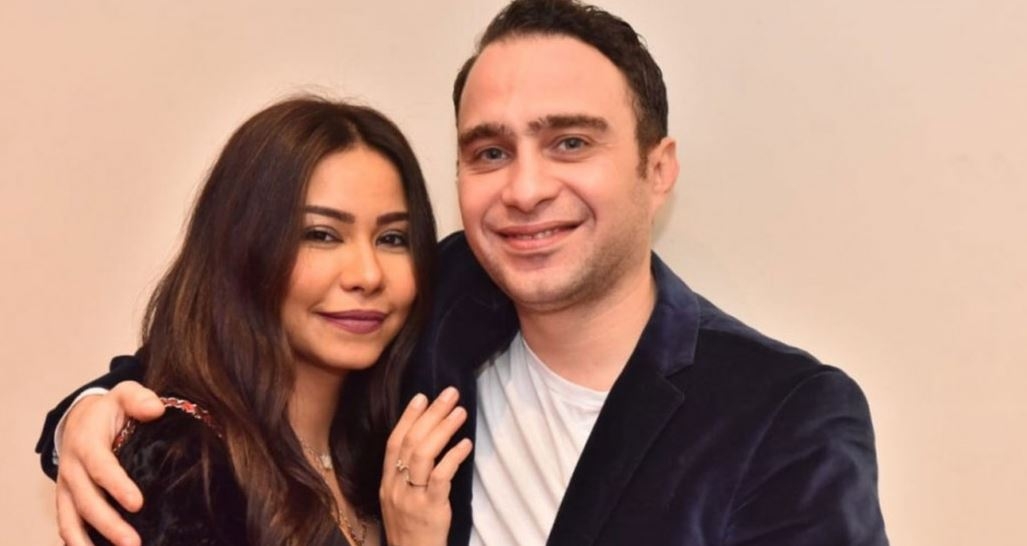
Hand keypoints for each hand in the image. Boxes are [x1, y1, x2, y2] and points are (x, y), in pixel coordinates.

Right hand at [56, 381, 164, 545]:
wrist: (80, 419)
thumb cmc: (110, 410)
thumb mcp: (124, 394)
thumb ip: (139, 399)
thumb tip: (156, 409)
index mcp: (87, 444)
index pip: (101, 468)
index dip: (117, 486)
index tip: (138, 504)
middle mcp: (72, 469)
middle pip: (87, 501)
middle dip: (109, 525)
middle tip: (133, 543)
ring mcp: (66, 488)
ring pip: (71, 520)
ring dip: (89, 542)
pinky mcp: (67, 500)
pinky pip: (67, 525)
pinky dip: (77, 542)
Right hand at [380, 387, 472, 545]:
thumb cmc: (410, 526)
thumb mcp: (398, 497)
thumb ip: (406, 472)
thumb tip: (425, 439)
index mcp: (387, 481)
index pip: (394, 442)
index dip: (407, 417)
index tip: (422, 396)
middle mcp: (395, 486)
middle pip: (411, 442)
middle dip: (431, 414)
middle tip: (450, 394)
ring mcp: (411, 497)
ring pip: (422, 455)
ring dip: (443, 429)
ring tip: (460, 412)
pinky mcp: (430, 509)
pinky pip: (440, 477)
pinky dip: (453, 457)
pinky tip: (466, 444)